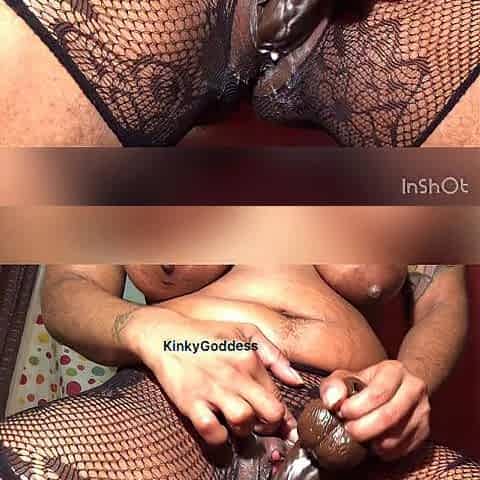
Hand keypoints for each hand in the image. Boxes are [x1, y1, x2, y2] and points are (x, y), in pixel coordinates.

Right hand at [120, 306, 302, 445]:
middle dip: (270, 425)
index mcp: (249, 358)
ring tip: (239, 424)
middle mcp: (234, 374)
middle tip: (261, 424)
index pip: (277, 396)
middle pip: (269, 413)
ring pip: (243, 422)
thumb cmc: (208, 334)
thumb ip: (273, 354)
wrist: (166, 335)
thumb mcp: (245, 331)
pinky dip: (219, 438)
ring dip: (245, 430)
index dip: (280, 413)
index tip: (276, 420)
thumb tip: (296, 381)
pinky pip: (212, 431)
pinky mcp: (190, 402)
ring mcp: (211, 389)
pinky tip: (219, 428)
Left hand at [319, 360, 430, 460]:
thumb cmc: (366, 383)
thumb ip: (334, 386)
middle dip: (363, 428)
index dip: (357, 407)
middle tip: (348, 430)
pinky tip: (373, 443)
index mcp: (394, 370)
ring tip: (359, 436)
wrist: (396, 386)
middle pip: (389, 415)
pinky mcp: (425, 429)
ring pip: (398, 434)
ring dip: (373, 441)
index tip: (342, 413)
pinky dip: (386, 451)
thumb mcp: (347, 377)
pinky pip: (405, 447)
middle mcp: (414, 388)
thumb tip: (333, 401)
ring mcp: (423, 409)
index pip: (378, 392)